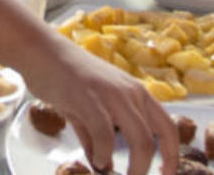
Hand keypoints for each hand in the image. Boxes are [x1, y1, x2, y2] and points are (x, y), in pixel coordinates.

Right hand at [23, 40, 180, 174]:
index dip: (173, 155)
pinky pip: (106, 135)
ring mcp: (112, 94)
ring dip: (134, 168)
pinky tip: (95, 160)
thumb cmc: (65, 77)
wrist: (41, 51)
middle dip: (146, 169)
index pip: (168, 127)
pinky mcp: (90, 98)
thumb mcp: (90, 107)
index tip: (166, 174)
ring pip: (141, 140)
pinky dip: (103, 154)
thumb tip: (102, 165)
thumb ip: (97, 137)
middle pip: (155, 139)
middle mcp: (131, 92)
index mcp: (136, 92)